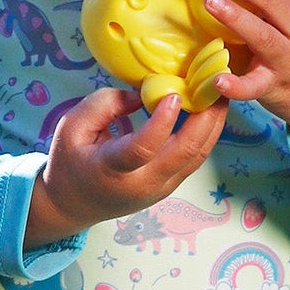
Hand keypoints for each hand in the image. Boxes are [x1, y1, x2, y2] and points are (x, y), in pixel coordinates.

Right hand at [24, 85, 226, 248]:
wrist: (73, 204)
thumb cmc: (70, 160)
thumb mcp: (72, 126)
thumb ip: (105, 104)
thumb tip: (145, 92)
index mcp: (111, 169)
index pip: (142, 149)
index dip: (161, 122)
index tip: (174, 93)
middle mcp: (141, 184)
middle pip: (185, 153)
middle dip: (205, 117)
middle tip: (214, 85)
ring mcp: (160, 188)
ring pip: (197, 157)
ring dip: (213, 124)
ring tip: (219, 93)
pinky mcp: (170, 186)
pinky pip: (195, 159)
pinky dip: (207, 133)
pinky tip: (210, 110)